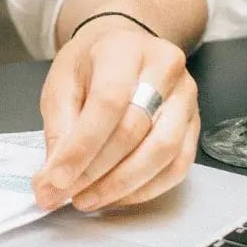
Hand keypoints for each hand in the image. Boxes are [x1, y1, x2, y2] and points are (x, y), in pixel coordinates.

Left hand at [32, 17, 199, 211]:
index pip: (107, 104)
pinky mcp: (195, 122)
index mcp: (123, 50)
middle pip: (134, 130)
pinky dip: (146, 188)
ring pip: (163, 152)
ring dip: (122, 185)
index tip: (55, 180)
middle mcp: (164, 69)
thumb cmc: (89, 65)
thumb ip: (58, 129)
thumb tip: (51, 181)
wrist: (122, 46)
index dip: (81, 148)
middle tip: (63, 194)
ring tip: (87, 199)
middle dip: (95, 171)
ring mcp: (186, 96)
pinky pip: (178, 165)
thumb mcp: (61, 84)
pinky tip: (116, 196)